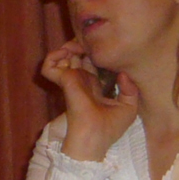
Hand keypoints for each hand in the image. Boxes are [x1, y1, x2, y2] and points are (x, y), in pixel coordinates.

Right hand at [40, 38, 140, 161]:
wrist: (95, 138)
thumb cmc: (110, 128)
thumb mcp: (128, 107)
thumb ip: (129, 89)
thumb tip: (123, 73)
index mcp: (94, 85)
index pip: (90, 62)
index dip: (93, 52)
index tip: (101, 48)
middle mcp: (81, 80)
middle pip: (76, 55)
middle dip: (80, 45)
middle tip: (87, 42)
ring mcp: (71, 80)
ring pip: (61, 56)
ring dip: (67, 47)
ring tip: (76, 46)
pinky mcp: (64, 81)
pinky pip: (48, 66)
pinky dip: (52, 58)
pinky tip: (65, 54)